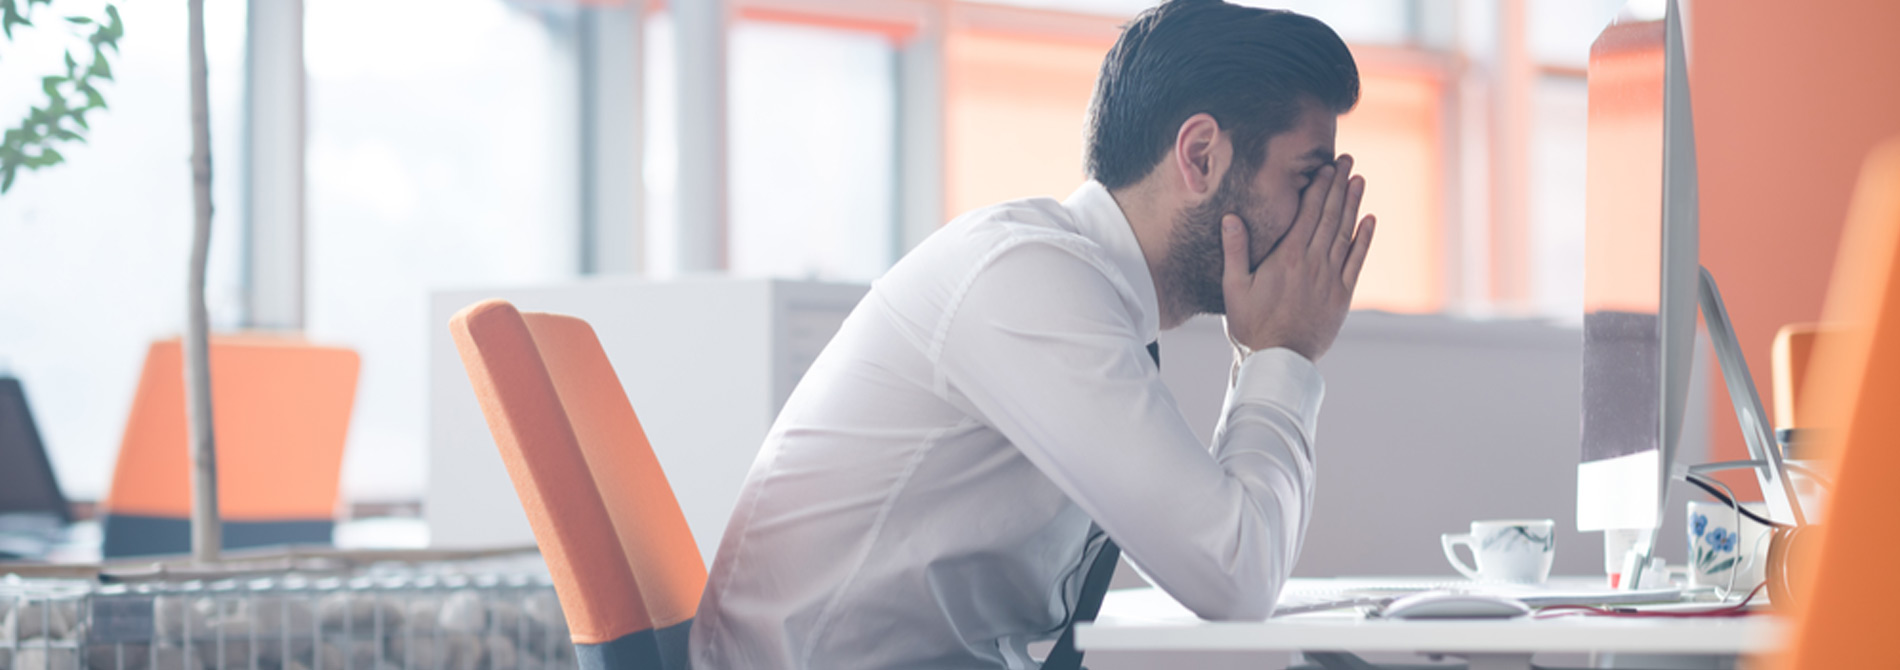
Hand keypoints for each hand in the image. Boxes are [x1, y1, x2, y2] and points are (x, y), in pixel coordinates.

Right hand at [1221, 155, 1375, 361]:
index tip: (1326, 167)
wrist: (1279, 360)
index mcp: (1286, 257)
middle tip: (1348, 162)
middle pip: (1330, 216)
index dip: (1318, 188)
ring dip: (1353, 205)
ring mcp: (1330, 279)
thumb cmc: (1251, 326)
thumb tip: (1231, 217)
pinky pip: (1357, 261)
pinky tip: (1369, 221)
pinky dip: (1364, 239)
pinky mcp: (1342, 296)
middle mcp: (1312, 263)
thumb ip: (1235, 251)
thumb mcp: (1235, 288)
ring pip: (1345, 233)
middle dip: (1339, 186)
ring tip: (1359, 181)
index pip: (1307, 213)